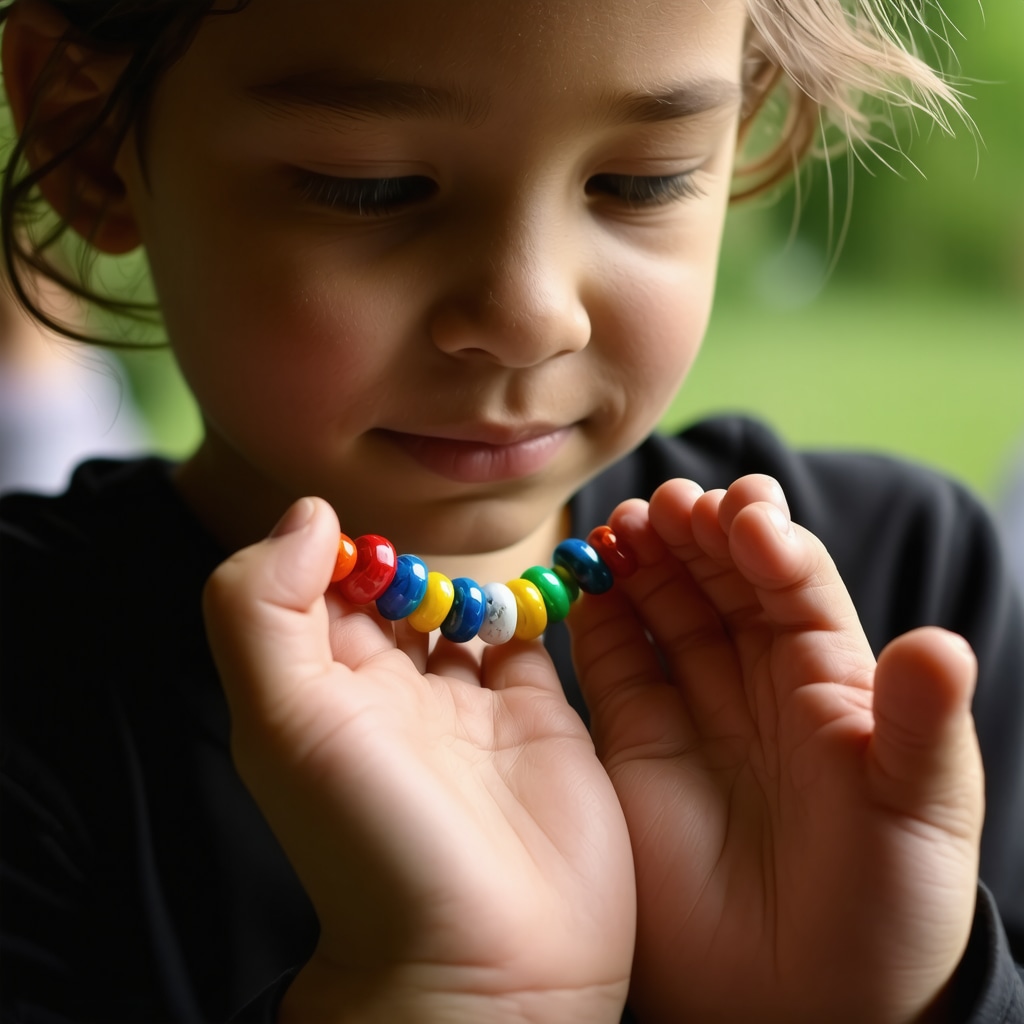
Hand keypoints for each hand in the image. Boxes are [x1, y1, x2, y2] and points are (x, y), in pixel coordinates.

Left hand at [203, 498, 634, 1023]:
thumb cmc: (372, 842)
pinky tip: (539, 585)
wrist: (488, 964)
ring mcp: (471, 706)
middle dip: (407, 562)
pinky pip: (536, 637)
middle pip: (393, 593)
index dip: (333, 549)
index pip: (317, 589)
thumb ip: (266, 609)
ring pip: (466, 609)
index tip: (361, 533)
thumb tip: (308, 514)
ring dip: (472, 578)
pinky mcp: (542, 719)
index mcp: (324, 692)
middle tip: (428, 560)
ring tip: (481, 576)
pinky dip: (537, 602)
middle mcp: (394, 695)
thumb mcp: (285, 721)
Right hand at [568, 475, 983, 1023]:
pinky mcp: (636, 744)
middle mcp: (758, 681)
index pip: (794, 584)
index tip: (741, 514)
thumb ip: (920, 728)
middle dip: (695, 535)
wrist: (799, 1006)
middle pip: (721, 581)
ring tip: (620, 524)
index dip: (768, 542)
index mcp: (831, 680)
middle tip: (664, 504)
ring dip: (642, 560)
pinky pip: (614, 663)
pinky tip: (586, 576)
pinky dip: (596, 615)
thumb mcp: (918, 814)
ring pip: (664, 609)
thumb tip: (940, 643)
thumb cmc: (885, 908)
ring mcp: (693, 709)